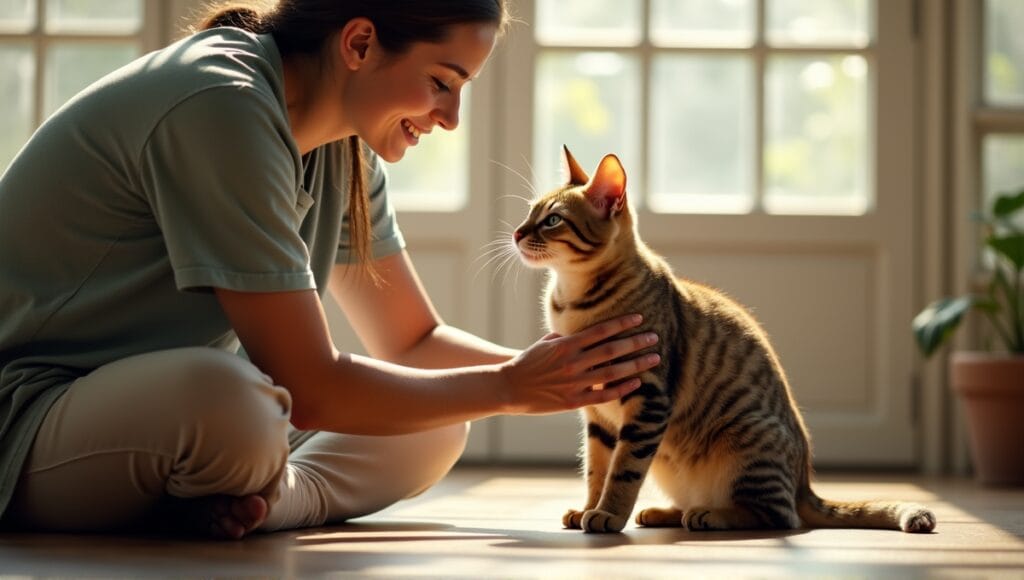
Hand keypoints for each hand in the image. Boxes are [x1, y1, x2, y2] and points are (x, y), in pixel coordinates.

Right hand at [497, 314, 659, 413]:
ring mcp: (575, 382)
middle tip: (655, 337)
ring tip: (654, 358)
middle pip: (612, 349)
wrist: (508, 388)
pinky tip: (637, 383)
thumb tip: (580, 332)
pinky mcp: (573, 401)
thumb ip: (565, 337)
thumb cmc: (527, 363)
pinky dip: (621, 389)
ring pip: (612, 371)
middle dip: (636, 342)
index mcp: (566, 344)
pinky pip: (603, 395)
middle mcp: (573, 362)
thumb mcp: (545, 344)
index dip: (621, 324)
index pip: (600, 331)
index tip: (639, 318)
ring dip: (636, 364)